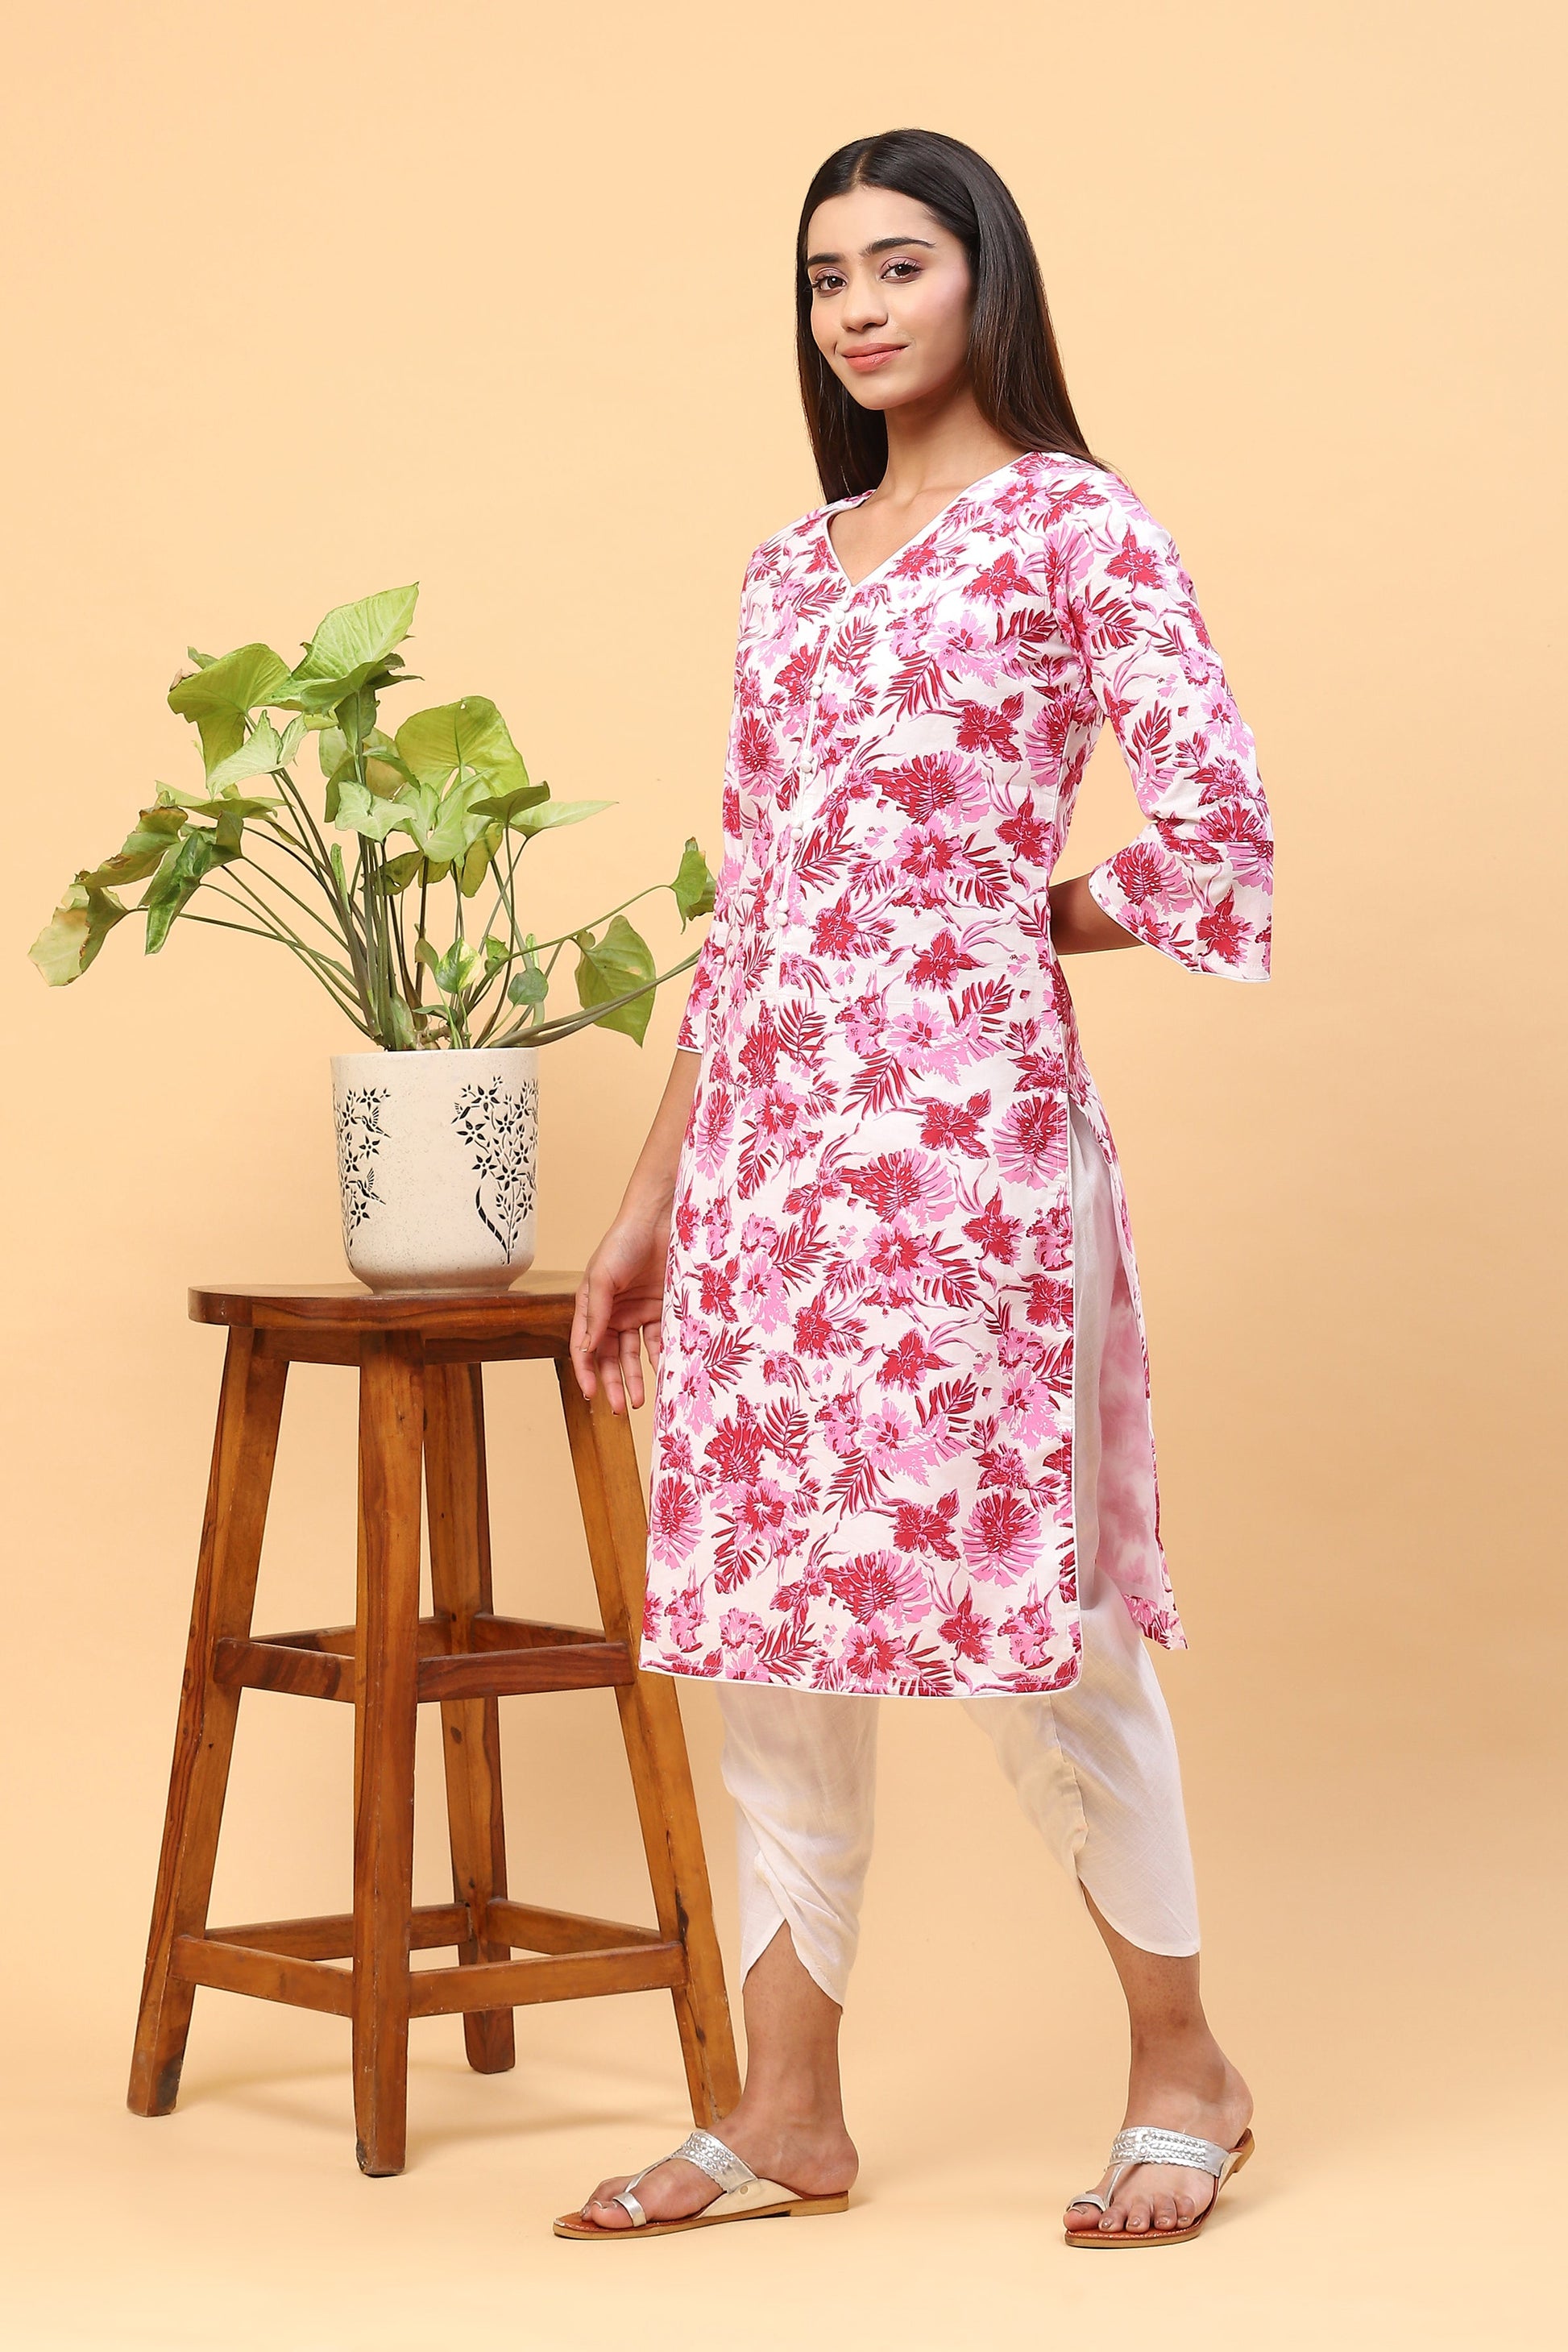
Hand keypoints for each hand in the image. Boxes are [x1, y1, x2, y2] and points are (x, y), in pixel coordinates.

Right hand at [570, 1212, 671, 1415]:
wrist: (661, 1220)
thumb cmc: (624, 1242)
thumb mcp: (602, 1277)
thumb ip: (596, 1314)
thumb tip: (586, 1349)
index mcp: (592, 1307)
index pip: (585, 1347)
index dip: (587, 1372)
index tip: (592, 1395)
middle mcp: (614, 1314)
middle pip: (611, 1357)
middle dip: (613, 1383)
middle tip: (619, 1408)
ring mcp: (639, 1312)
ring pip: (636, 1354)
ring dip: (637, 1378)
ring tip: (640, 1400)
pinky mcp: (663, 1309)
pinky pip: (661, 1339)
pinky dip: (662, 1357)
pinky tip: (664, 1372)